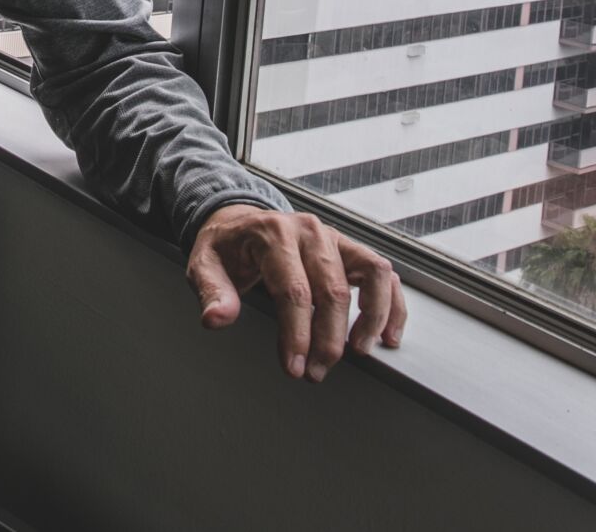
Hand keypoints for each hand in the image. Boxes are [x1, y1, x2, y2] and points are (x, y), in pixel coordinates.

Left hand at [186, 204, 405, 381]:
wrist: (239, 224)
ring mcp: (334, 238)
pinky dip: (391, 304)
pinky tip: (387, 335)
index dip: (297, 333)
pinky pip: (382, 274)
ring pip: (371, 275)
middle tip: (316, 371)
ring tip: (358, 351)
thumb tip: (217, 319)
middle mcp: (309, 231)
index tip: (294, 366)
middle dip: (328, 338)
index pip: (294, 290)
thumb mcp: (204, 265)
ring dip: (370, 318)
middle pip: (332, 289)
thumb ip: (212, 292)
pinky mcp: (349, 250)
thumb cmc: (225, 248)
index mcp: (273, 233)